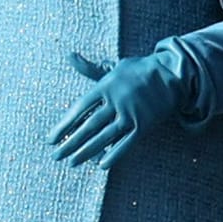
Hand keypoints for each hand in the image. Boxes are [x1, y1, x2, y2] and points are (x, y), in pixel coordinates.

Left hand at [51, 51, 188, 169]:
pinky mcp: (143, 125)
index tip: (51, 139)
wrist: (171, 74)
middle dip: (71, 142)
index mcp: (105, 87)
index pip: (79, 108)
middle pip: (89, 125)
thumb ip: (90, 69)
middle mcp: (116, 101)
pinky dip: (114, 154)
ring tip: (72, 162)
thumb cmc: (137, 71)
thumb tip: (70, 56)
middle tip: (56, 156)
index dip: (64, 125)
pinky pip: (127, 143)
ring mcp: (130, 114)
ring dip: (87, 151)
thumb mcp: (112, 68)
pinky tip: (101, 165)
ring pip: (105, 136)